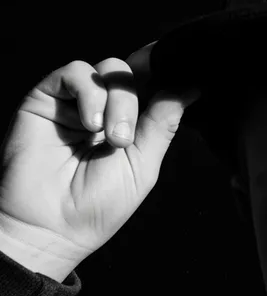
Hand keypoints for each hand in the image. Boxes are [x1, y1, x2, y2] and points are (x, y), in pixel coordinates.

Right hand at [0, 43, 200, 275]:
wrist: (52, 226)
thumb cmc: (98, 205)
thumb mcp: (143, 163)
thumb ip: (163, 123)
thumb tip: (191, 87)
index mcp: (133, 123)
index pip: (155, 85)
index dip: (167, 78)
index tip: (183, 82)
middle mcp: (106, 108)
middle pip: (136, 73)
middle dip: (140, 98)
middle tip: (127, 138)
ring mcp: (78, 101)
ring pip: (111, 69)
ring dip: (119, 102)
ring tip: (111, 139)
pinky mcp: (47, 97)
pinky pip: (76, 71)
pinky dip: (90, 92)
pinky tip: (89, 124)